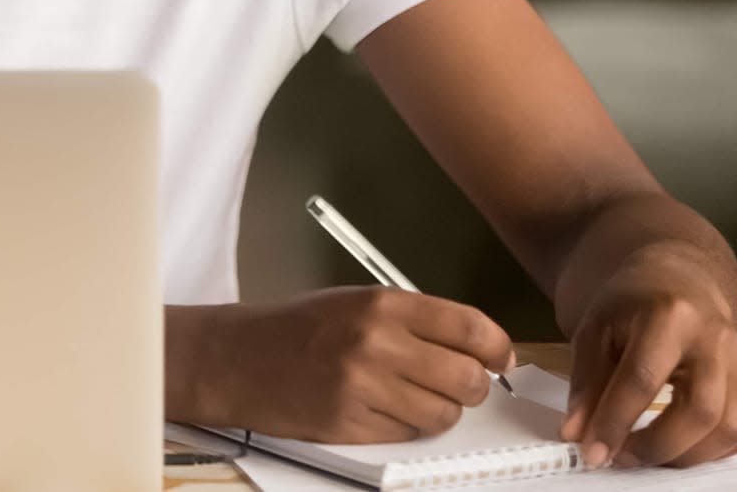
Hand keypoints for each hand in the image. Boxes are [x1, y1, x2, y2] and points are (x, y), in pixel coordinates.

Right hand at [170, 287, 514, 442]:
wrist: (237, 357)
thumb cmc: (297, 328)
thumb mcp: (356, 301)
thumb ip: (413, 320)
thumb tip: (475, 346)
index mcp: (382, 303)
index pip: (470, 328)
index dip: (497, 348)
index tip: (500, 358)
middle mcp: (376, 342)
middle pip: (467, 378)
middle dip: (473, 386)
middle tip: (460, 384)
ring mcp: (363, 386)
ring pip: (443, 414)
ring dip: (439, 411)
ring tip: (413, 397)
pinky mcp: (350, 423)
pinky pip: (408, 434)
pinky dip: (405, 427)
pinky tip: (381, 409)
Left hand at [561, 256, 736, 468]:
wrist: (679, 282)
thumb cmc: (631, 307)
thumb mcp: (595, 330)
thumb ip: (586, 383)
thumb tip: (575, 435)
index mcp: (670, 315)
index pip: (644, 378)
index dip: (616, 421)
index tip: (593, 453)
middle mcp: (715, 339)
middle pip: (699, 410)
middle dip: (656, 446)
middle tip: (620, 458)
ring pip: (728, 429)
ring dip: (684, 456)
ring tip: (645, 455)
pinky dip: (709, 453)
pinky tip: (676, 447)